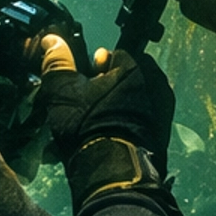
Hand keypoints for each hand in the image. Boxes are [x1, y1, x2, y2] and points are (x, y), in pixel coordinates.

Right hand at [38, 46, 176, 173]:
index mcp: (135, 66)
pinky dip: (122, 125)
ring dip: (112, 108)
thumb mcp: (63, 91)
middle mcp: (156, 83)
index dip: (91, 69)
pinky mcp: (163, 134)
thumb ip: (58, 61)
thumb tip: (52, 39)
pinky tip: (104, 139)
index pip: (110, 55)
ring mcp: (163, 110)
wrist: (115, 175)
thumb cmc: (88, 127)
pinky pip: (137, 121)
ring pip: (129, 101)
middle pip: (122, 79)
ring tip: (90, 127)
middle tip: (83, 108)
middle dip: (103, 90)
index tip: (80, 85)